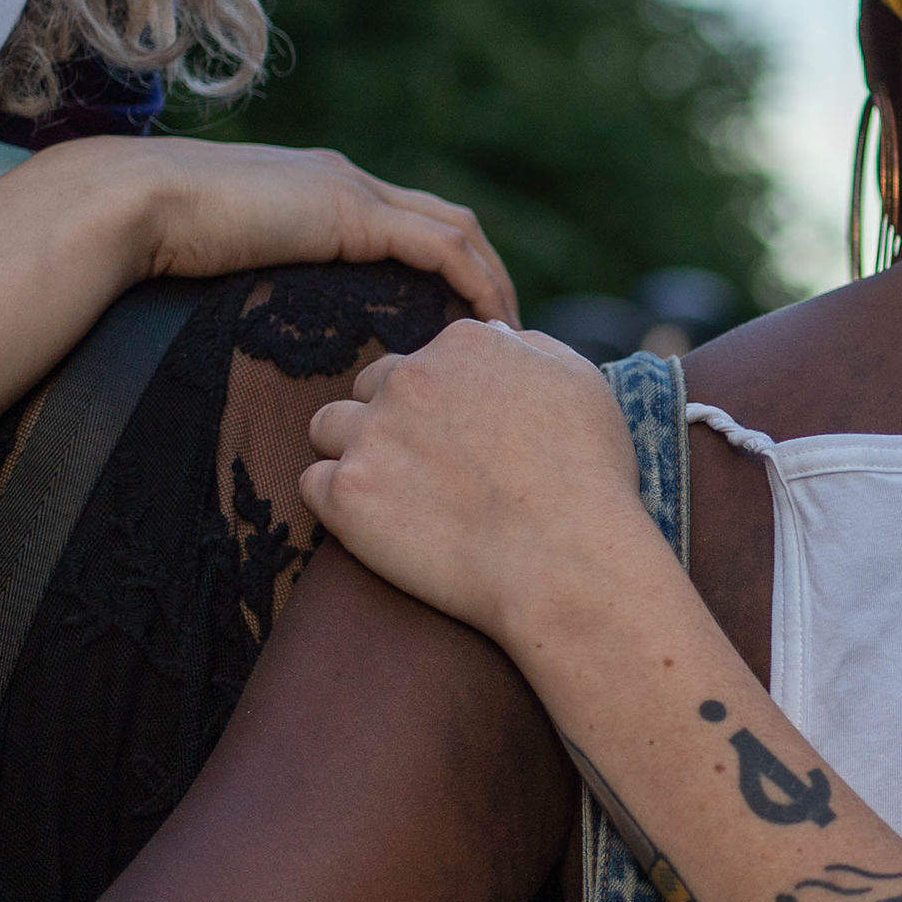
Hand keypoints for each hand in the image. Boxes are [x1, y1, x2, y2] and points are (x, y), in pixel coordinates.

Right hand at [17, 137, 517, 323]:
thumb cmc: (154, 243)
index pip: (408, 221)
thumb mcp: (224, 262)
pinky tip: (487, 325)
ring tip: (509, 341)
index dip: (448, 267)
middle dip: (485, 275)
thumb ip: (261, 283)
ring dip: (491, 281)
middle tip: (505, 337)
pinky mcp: (350, 214)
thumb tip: (265, 336)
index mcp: (320, 189)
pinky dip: (472, 281)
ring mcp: (351, 191)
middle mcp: (346, 180)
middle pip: (447, 220)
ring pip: (456, 230)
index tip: (466, 323)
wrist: (128, 205)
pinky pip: (439, 247)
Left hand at [300, 321, 659, 646]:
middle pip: (372, 387)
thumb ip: (530, 348)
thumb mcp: (582, 384)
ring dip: (354, 453)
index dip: (443, 402)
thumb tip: (498, 338)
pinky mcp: (347, 495)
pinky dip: (339, 505)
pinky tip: (377, 526)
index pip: (425, 360)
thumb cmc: (588, 479)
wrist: (567, 563)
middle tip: (429, 471)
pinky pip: (313, 485)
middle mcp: (410, 377)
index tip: (465, 441)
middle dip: (392, 421)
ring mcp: (372, 435)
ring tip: (393, 495)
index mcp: (463, 345)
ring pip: (329, 427)